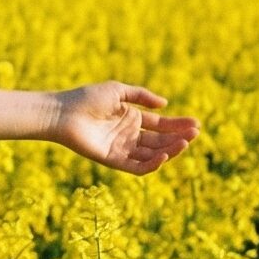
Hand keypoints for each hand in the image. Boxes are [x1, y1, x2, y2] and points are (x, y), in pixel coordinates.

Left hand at [51, 83, 199, 175]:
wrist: (62, 112)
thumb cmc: (86, 98)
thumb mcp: (118, 91)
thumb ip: (142, 96)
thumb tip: (165, 104)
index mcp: (131, 119)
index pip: (161, 126)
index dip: (178, 125)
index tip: (196, 124)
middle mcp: (128, 135)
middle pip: (160, 141)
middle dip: (178, 138)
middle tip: (194, 134)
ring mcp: (121, 149)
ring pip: (152, 155)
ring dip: (170, 151)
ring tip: (184, 142)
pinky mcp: (112, 160)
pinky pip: (137, 167)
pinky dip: (152, 164)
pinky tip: (164, 156)